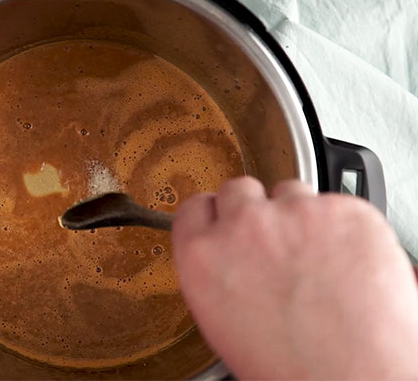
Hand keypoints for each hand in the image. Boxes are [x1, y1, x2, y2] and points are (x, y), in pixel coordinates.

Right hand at [172, 177, 417, 378]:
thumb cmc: (292, 368)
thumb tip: (229, 258)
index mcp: (203, 257)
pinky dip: (343, 226)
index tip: (224, 219)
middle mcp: (243, 226)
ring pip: (291, 192)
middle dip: (255, 210)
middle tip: (276, 241)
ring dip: (300, 216)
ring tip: (318, 258)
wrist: (355, 378)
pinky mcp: (344, 210)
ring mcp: (295, 214)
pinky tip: (347, 261)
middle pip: (239, 189)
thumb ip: (218, 274)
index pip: (195, 208)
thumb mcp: (223, 323)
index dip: (213, 214)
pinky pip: (337, 204)